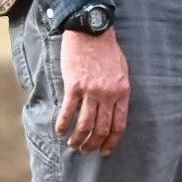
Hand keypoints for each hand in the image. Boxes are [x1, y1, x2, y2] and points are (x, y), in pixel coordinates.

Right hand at [56, 24, 129, 153]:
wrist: (91, 30)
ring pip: (85, 125)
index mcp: (122, 92)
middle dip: (92, 144)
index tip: (105, 150)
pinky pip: (68, 112)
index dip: (111, 141)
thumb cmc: (107, 49)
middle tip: (85, 149)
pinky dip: (63, 124)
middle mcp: (108, 95)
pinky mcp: (74, 86)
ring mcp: (91, 91)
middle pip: (101, 129)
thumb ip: (119, 91)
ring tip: (73, 144)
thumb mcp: (122, 70)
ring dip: (78, 139)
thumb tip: (114, 109)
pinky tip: (59, 130)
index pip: (118, 125)